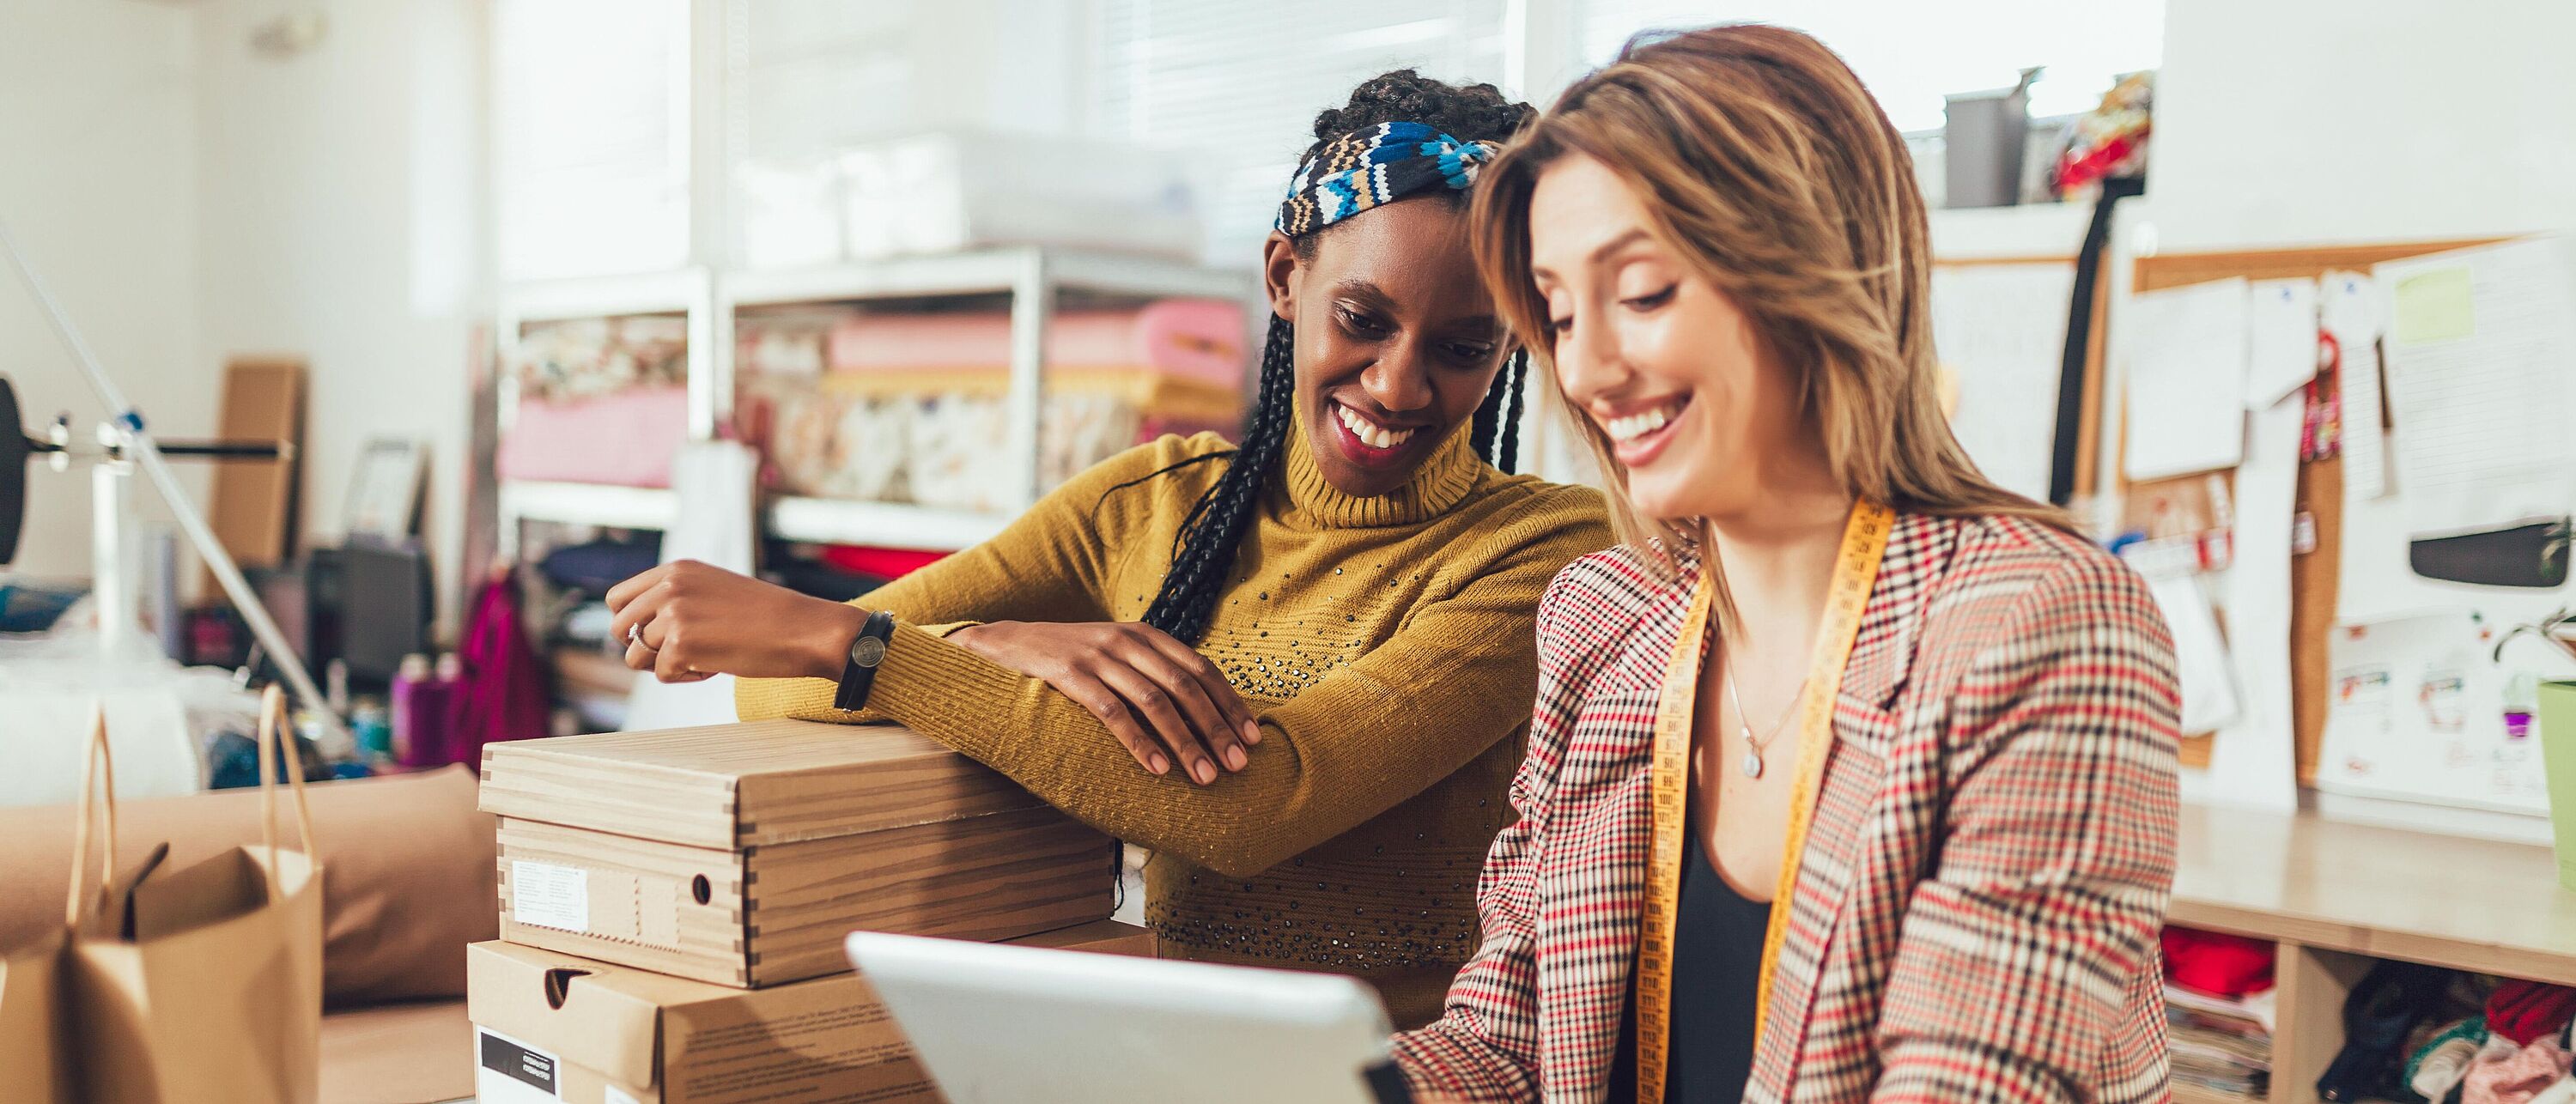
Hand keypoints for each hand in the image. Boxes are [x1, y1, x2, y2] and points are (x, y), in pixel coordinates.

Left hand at [605, 561, 864, 683]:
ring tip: (704, 660)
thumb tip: (635, 635)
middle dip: (643, 649)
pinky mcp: (681, 643)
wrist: (806, 630)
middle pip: (619, 629)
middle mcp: (670, 586)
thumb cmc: (769, 618)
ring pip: (636, 656)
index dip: (632, 625)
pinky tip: (717, 668)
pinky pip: (663, 675)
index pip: (618, 599)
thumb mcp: (715, 592)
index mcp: (677, 569)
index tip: (660, 638)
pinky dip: (688, 679)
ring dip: (667, 666)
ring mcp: (673, 613)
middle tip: (680, 654)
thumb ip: (677, 600)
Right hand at [948, 621, 1260, 785]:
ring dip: (1185, 742)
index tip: (1253, 739)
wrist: (1005, 644)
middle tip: (1237, 766)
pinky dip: (1139, 743)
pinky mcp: (1069, 675)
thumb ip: (1153, 674)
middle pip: (1185, 688)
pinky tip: (1158, 769)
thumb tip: (1203, 716)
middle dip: (1216, 729)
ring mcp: (1097, 657)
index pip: (1201, 669)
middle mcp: (1127, 641)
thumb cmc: (1070, 659)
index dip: (1230, 704)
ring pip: (1155, 702)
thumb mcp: (1116, 655)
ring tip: (1205, 776)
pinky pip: (1112, 713)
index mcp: (1145, 635)